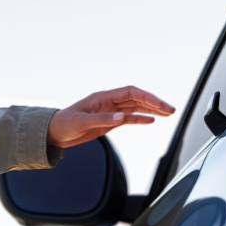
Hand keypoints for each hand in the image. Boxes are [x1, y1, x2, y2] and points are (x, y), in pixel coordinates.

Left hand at [47, 86, 174, 147]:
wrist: (54, 133)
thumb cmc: (64, 124)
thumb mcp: (82, 122)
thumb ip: (103, 119)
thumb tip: (122, 117)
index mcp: (103, 97)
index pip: (130, 93)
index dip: (147, 97)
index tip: (160, 104)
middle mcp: (109, 102)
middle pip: (137, 99)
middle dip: (155, 103)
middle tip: (171, 110)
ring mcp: (110, 111)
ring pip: (135, 107)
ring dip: (151, 110)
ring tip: (168, 114)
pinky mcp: (108, 122)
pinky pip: (129, 118)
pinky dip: (140, 118)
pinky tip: (151, 120)